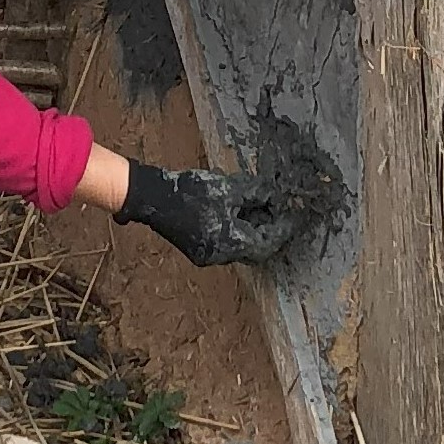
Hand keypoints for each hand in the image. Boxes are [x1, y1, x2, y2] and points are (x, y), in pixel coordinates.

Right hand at [115, 163, 303, 266]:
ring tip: (258, 202)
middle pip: (254, 246)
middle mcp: (219, 255)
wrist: (150, 196)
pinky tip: (237, 206)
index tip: (293, 214)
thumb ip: (256, 194)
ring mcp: (206, 253)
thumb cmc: (189, 192)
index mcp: (228, 244)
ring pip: (239, 242)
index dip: (283, 228)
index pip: (266, 243)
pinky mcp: (198, 246)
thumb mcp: (228, 188)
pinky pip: (226, 239)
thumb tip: (275, 197)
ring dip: (251, 224)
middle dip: (267, 226)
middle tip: (276, 205)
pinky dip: (236, 225)